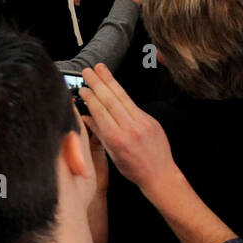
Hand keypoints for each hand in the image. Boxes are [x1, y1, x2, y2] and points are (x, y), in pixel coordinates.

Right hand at [80, 63, 177, 194]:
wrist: (160, 174)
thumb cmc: (134, 169)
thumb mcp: (112, 154)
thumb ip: (99, 133)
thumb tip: (85, 117)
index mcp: (116, 139)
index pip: (100, 112)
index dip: (90, 98)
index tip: (82, 89)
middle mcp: (129, 128)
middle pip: (110, 100)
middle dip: (97, 83)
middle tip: (87, 71)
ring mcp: (142, 123)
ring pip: (122, 97)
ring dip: (110, 80)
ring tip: (100, 68)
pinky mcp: (150, 120)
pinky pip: (133, 103)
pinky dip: (121, 92)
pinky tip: (114, 84)